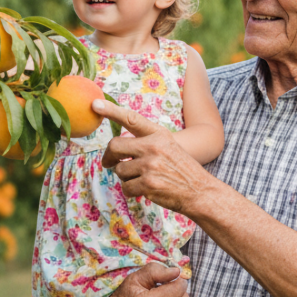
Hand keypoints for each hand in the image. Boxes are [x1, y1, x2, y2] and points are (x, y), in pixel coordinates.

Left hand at [94, 99, 208, 215]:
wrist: (200, 192)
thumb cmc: (181, 171)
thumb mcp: (169, 147)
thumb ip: (147, 142)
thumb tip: (118, 147)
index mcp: (159, 134)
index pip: (131, 119)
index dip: (111, 110)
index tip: (95, 104)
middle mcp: (154, 146)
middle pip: (115, 146)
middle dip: (109, 157)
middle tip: (109, 163)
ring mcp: (150, 165)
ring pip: (119, 170)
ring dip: (125, 178)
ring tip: (142, 180)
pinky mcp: (148, 184)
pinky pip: (126, 187)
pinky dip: (132, 192)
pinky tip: (145, 191)